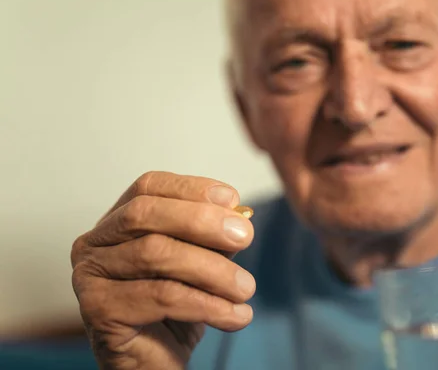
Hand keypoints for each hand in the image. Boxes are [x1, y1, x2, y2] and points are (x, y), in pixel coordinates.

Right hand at [71, 172, 255, 369]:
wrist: (157, 363)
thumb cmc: (176, 309)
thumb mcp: (200, 263)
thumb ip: (213, 237)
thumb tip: (239, 219)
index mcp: (116, 223)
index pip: (148, 187)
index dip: (191, 188)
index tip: (233, 200)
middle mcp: (94, 244)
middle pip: (145, 214)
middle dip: (202, 221)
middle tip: (245, 236)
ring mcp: (90, 276)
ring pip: (156, 254)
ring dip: (213, 270)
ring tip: (246, 288)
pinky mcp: (98, 310)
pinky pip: (161, 296)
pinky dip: (208, 304)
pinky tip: (236, 315)